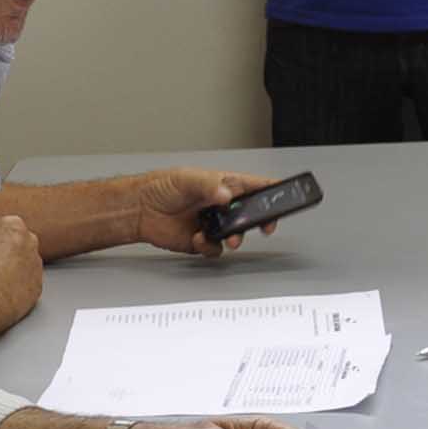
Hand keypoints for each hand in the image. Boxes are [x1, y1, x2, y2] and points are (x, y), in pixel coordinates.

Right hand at [0, 214, 42, 324]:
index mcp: (14, 225)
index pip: (7, 226)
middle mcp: (30, 242)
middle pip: (20, 243)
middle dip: (9, 251)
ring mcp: (36, 264)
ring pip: (26, 264)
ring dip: (16, 269)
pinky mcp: (37, 286)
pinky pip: (29, 284)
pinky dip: (19, 286)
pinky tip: (3, 291)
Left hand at [135, 168, 278, 256]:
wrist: (140, 210)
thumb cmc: (162, 187)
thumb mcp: (187, 179)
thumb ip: (208, 186)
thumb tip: (225, 194)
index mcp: (224, 186)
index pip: (255, 187)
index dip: (272, 191)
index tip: (286, 196)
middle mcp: (222, 205)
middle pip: (252, 215)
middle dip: (261, 221)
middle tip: (265, 226)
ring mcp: (214, 224)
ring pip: (237, 235)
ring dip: (236, 238)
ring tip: (229, 238)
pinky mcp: (203, 240)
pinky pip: (216, 249)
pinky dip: (209, 246)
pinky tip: (197, 238)